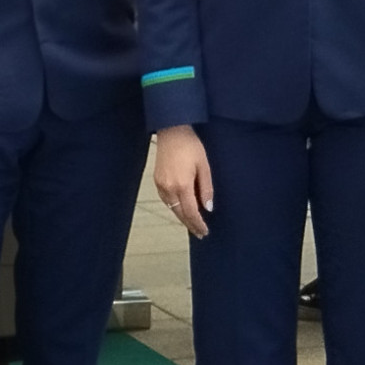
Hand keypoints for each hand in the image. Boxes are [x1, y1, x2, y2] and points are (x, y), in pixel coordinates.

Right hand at [151, 124, 213, 238]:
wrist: (171, 131)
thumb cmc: (190, 146)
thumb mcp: (204, 166)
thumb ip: (206, 189)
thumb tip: (208, 208)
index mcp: (182, 185)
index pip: (191, 212)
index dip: (198, 223)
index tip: (204, 231)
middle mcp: (169, 188)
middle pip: (180, 213)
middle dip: (190, 224)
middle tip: (199, 233)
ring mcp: (161, 185)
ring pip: (172, 208)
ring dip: (182, 217)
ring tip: (192, 224)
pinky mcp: (157, 181)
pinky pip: (166, 200)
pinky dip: (175, 207)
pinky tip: (182, 209)